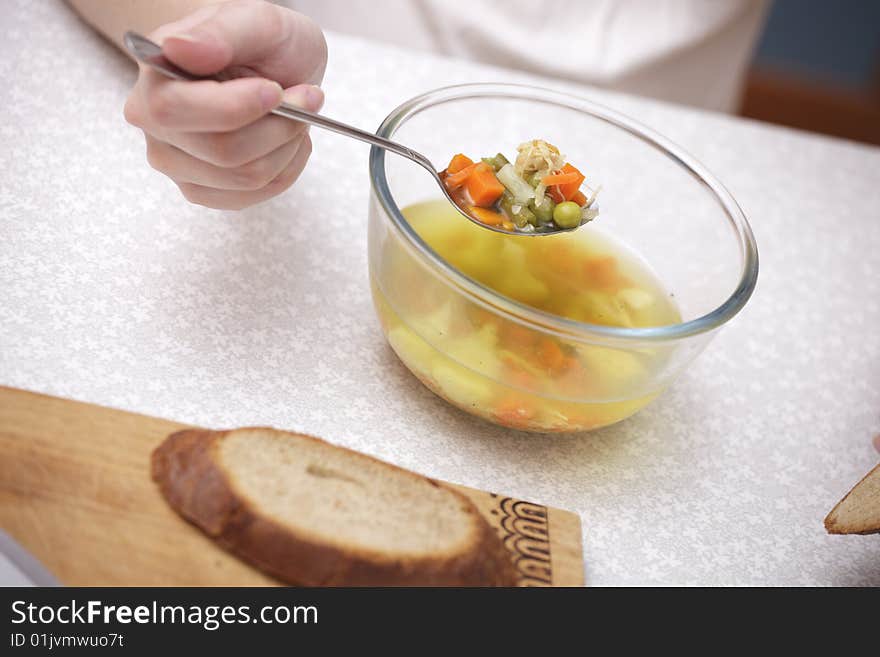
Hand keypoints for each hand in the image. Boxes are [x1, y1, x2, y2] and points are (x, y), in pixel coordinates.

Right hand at [123, 0, 326, 209]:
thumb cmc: (261, 43)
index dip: (240, 107)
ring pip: (247, 177)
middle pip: (224, 152)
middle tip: (305, 97)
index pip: (177, 111)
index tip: (277, 90)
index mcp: (154, 73)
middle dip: (279, 126)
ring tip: (296, 114)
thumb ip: (220, 32)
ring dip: (287, 146)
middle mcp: (152, 122)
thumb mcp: (257, 19)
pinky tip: (285, 140)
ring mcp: (174, 162)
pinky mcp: (201, 189)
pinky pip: (255, 195)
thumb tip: (178, 48)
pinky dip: (286, 168)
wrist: (269, 67)